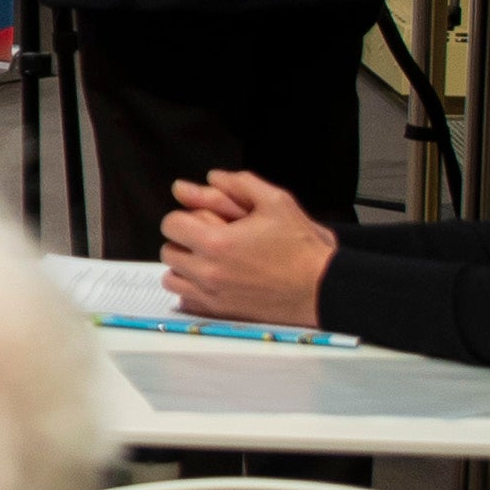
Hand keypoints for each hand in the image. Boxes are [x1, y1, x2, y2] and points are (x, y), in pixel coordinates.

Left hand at [151, 170, 333, 325]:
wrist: (321, 287)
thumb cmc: (301, 247)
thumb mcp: (276, 201)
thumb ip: (240, 183)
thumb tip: (212, 177)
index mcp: (216, 242)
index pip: (171, 225)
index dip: (184, 217)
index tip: (199, 219)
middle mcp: (208, 271)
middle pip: (169, 251)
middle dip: (184, 241)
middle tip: (206, 238)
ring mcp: (212, 295)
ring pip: (172, 279)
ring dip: (184, 267)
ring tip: (207, 260)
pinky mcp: (220, 312)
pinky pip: (186, 301)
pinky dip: (192, 290)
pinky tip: (212, 280)